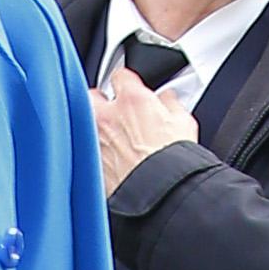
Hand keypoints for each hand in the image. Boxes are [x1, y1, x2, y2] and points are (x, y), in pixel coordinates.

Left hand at [94, 63, 198, 192]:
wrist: (159, 193)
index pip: (121, 76)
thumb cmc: (171, 162)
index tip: (130, 87)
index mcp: (132, 101)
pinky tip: (107, 157)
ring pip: (85, 123)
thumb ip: (170, 104)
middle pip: (92, 95)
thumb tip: (167, 99)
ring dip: (95, 125)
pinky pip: (86, 149)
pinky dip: (93, 150)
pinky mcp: (90, 164)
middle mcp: (107, 118)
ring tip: (111, 134)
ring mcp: (96, 141)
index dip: (126, 81)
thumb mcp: (183, 123)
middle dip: (101, 100)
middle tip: (115, 109)